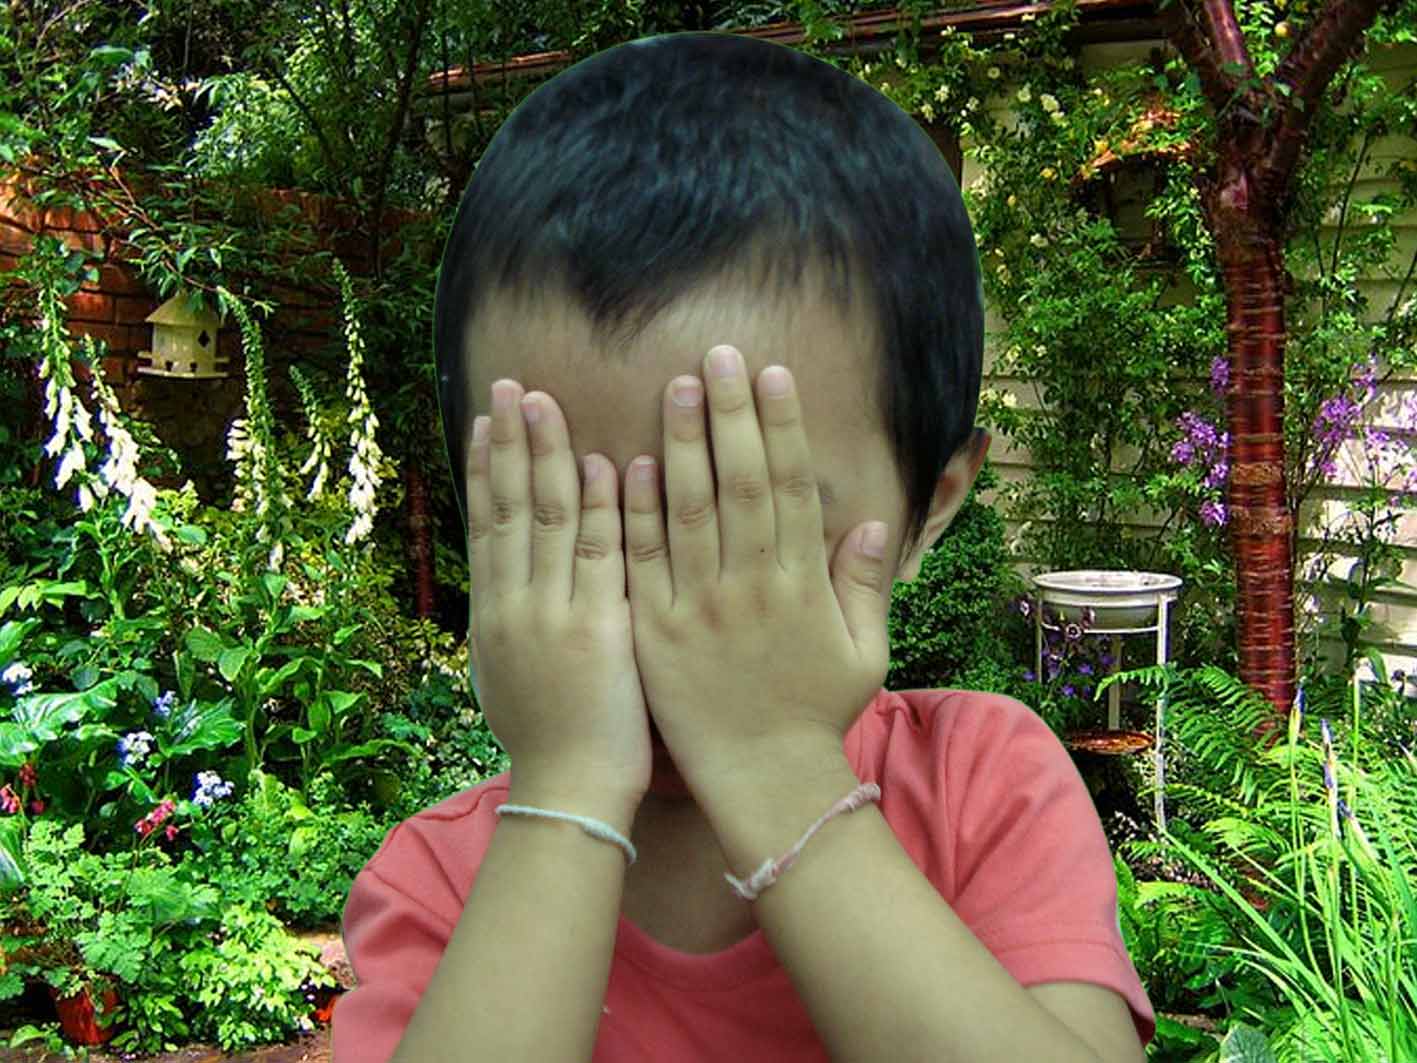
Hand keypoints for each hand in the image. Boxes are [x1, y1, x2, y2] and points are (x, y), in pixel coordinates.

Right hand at [466, 379, 652, 810]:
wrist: (569, 792)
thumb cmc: (548, 740)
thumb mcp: (509, 675)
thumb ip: (511, 623)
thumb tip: (506, 583)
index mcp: (493, 615)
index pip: (488, 525)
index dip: (488, 469)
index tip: (488, 420)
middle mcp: (514, 606)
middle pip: (511, 508)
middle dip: (511, 443)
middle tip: (511, 386)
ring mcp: (553, 615)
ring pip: (549, 519)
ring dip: (548, 455)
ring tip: (546, 402)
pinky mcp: (599, 630)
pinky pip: (602, 554)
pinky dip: (604, 506)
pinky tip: (605, 461)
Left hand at [622, 344, 893, 791]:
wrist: (762, 780)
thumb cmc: (816, 714)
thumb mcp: (863, 652)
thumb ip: (863, 585)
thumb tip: (871, 521)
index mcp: (801, 583)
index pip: (792, 487)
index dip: (783, 427)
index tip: (774, 375)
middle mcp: (750, 584)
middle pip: (741, 483)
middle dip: (732, 414)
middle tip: (721, 354)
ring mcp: (700, 605)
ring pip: (690, 510)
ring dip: (684, 443)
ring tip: (677, 385)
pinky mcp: (656, 629)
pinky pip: (643, 561)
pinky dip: (637, 511)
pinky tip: (630, 461)